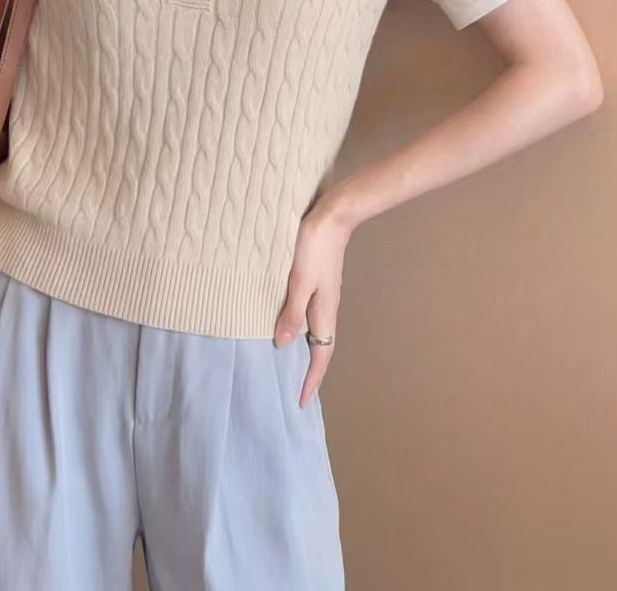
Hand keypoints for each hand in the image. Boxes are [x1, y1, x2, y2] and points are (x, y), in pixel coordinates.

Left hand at [273, 205, 350, 408]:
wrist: (333, 216)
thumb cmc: (314, 246)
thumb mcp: (299, 281)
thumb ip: (291, 312)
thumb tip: (283, 345)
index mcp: (324, 311)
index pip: (320, 354)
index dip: (311, 379)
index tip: (301, 402)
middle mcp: (327, 307)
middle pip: (321, 347)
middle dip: (310, 371)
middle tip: (296, 391)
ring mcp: (324, 295)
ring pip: (316, 332)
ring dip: (306, 352)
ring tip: (291, 366)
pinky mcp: (319, 283)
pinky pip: (312, 316)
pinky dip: (303, 330)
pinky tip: (290, 326)